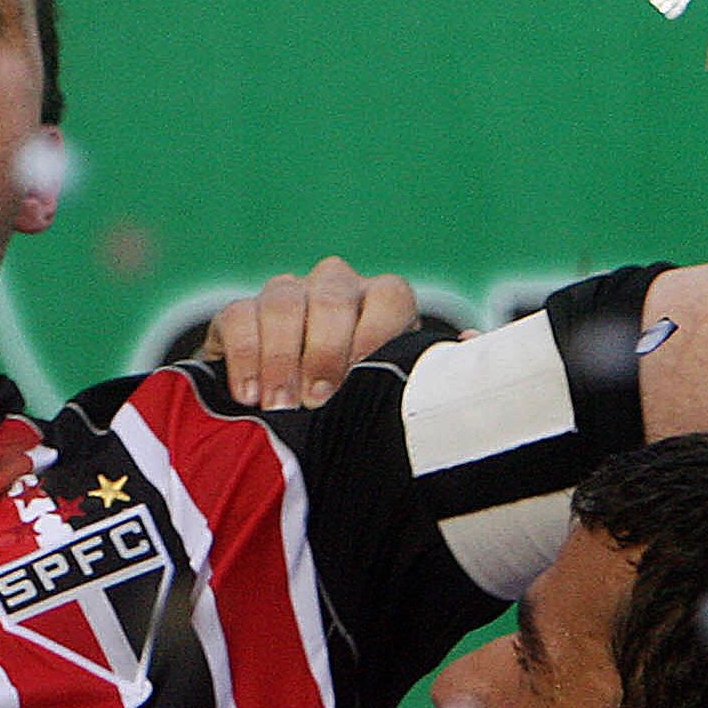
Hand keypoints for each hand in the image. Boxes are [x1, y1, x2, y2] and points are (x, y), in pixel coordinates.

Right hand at [198, 256, 418, 409]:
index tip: (364, 379)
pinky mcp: (240, 312)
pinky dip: (243, 356)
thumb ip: (425, 370)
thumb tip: (469, 341)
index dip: (377, 334)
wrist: (289, 419)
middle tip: (317, 400)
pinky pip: (238, 316)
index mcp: (381, 303)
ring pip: (284, 301)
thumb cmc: (357, 409)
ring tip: (279, 407)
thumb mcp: (393, 395)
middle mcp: (335, 289)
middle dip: (324, 351)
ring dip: (280, 358)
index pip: (389, 297)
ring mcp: (286, 295)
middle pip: (333, 298)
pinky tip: (248, 395)